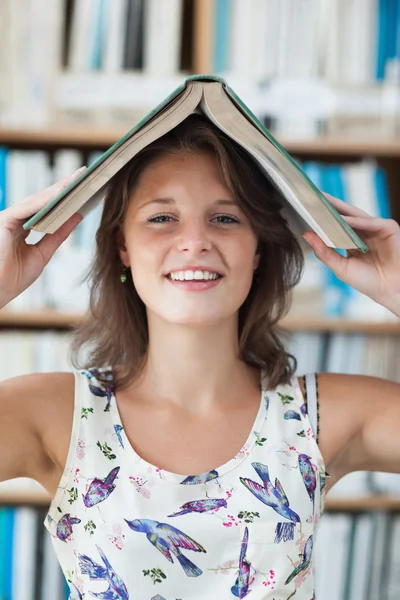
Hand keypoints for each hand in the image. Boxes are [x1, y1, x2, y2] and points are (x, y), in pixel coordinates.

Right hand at [0, 167, 85, 308]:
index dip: (63, 198)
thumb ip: (57, 235)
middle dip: (63, 187)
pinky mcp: (3, 220)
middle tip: (84, 175)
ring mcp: (7, 218)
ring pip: (36, 200)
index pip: (45, 209)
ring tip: (77, 179)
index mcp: (20, 228)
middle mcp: (13, 220)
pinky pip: (27, 207)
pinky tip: (61, 193)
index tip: (83, 188)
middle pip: (42, 200)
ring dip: (57, 189)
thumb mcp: (42, 255)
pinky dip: (45, 200)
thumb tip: (76, 216)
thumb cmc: (11, 279)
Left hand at [303, 194, 399, 317]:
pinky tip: (342, 219)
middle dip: (329, 206)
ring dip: (339, 209)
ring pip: (355, 215)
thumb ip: (324, 252)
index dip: (322, 217)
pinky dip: (355, 220)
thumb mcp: (341, 267)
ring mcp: (377, 229)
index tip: (305, 209)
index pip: (336, 225)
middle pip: (344, 215)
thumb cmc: (368, 282)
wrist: (390, 291)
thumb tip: (306, 234)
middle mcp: (365, 232)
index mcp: (353, 241)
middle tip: (312, 196)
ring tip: (322, 203)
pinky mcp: (388, 228)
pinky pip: (369, 221)